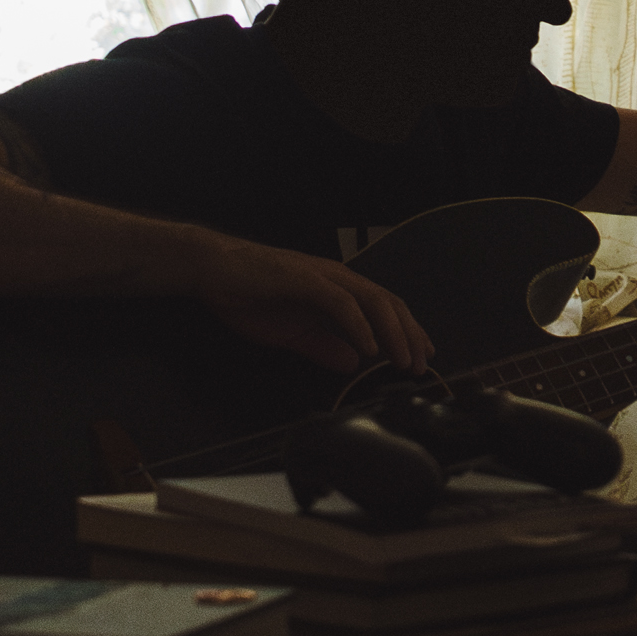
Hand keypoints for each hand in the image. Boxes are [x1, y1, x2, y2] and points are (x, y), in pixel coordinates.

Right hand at [197, 238, 435, 381]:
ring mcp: (323, 277)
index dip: (408, 332)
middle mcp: (338, 279)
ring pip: (373, 301)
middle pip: (389, 304)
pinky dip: (359, 325)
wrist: (213, 269)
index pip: (384, 309)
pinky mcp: (305, 280)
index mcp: (338, 290)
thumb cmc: (250, 294)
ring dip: (393, 332)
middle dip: (411, 336)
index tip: (423, 357)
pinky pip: (341, 302)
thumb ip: (323, 346)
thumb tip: (352, 363)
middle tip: (423, 366)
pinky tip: (369, 348)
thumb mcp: (294, 332)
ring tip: (404, 360)